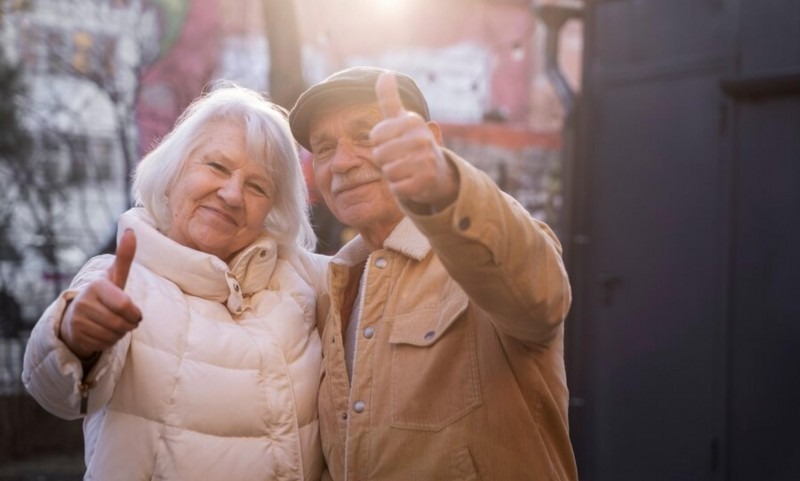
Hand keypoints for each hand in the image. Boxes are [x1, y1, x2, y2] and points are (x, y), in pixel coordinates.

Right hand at [59, 229, 141, 359]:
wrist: (76, 315)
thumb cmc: (104, 294)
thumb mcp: (115, 276)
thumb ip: (124, 256)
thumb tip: (132, 230)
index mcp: (97, 285)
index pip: (124, 304)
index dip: (135, 313)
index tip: (135, 313)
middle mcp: (83, 301)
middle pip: (121, 323)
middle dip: (129, 325)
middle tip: (125, 320)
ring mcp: (77, 319)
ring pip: (114, 335)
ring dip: (120, 333)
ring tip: (112, 324)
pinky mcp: (75, 336)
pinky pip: (104, 344)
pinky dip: (109, 341)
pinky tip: (102, 333)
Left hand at [370, 73, 457, 211]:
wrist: (438, 173)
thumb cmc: (412, 144)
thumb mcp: (402, 120)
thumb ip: (390, 99)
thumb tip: (385, 73)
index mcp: (413, 121)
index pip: (375, 136)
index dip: (381, 143)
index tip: (396, 142)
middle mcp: (421, 139)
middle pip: (379, 155)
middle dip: (386, 161)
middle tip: (402, 159)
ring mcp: (425, 161)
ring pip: (387, 172)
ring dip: (393, 175)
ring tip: (407, 170)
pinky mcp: (425, 182)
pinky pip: (396, 188)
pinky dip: (400, 189)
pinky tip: (412, 182)